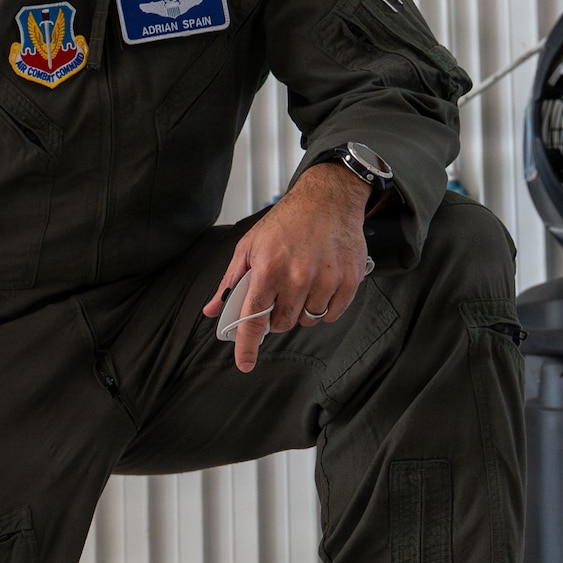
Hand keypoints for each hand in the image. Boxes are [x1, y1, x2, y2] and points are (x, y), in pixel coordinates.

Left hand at [201, 162, 371, 372]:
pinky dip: (324, 307)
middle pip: (283, 323)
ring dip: (302, 310)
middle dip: (277, 315)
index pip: (254, 318)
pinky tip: (321, 285)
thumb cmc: (287, 221)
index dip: (247, 345)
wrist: (328, 198)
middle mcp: (298, 276)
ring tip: (302, 283)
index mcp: (268, 268)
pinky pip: (332, 314)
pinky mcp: (349, 280)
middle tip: (280, 293)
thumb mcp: (249, 246)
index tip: (244, 363)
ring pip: (309, 320)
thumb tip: (213, 309)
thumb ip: (231, 282)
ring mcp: (327, 279)